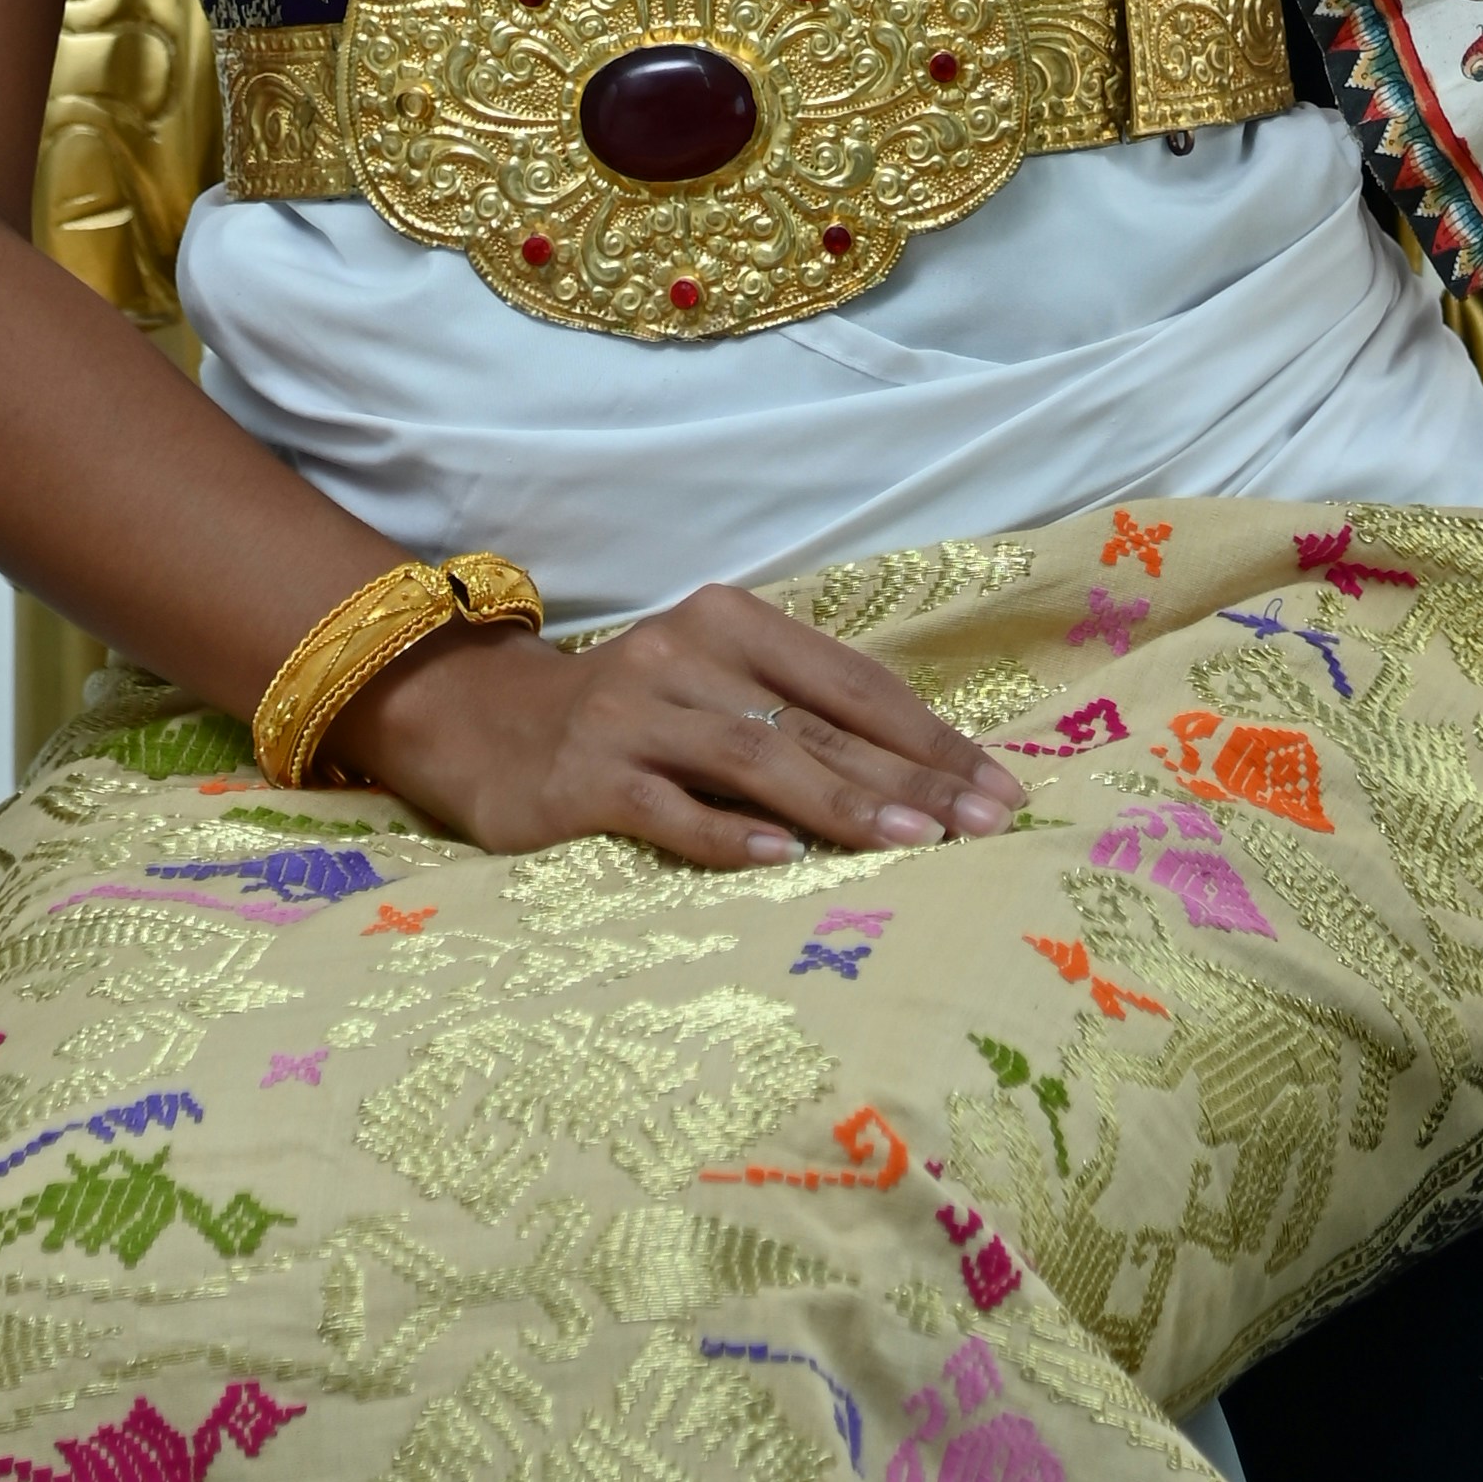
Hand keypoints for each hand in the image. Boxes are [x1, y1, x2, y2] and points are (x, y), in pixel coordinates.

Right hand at [342, 580, 1027, 870]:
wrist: (484, 724)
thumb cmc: (634, 716)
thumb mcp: (716, 688)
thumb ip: (798, 716)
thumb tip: (925, 779)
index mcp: (732, 621)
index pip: (852, 679)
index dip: (929, 735)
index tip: (998, 786)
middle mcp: (686, 654)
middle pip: (819, 721)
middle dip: (911, 777)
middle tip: (984, 822)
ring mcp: (634, 715)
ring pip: (757, 758)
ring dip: (842, 803)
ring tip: (914, 843)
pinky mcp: (587, 778)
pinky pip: (670, 809)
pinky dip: (730, 834)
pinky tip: (785, 859)